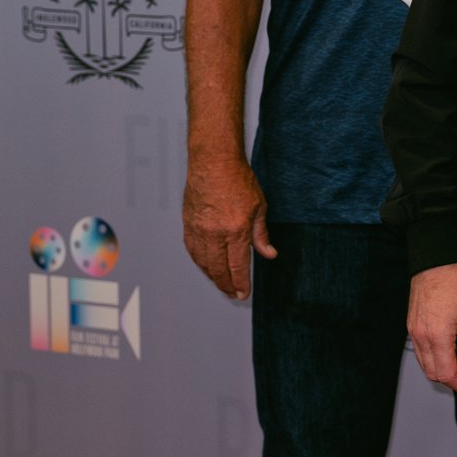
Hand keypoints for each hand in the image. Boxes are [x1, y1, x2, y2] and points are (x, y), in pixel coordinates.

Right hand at [182, 147, 275, 299]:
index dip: (240, 283)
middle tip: (232, 294)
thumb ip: (261, 234)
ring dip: (212, 276)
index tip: (243, 293)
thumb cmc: (238, 180)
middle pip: (218, 269)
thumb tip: (268, 254)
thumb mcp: (259, 207)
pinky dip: (200, 263)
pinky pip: (193, 251)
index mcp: (235, 230)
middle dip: (226, 285)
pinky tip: (206, 267)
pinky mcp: (188, 225)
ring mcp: (199, 230)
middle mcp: (215, 234)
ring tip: (221, 284)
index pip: (237, 266)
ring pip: (203, 263)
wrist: (213, 163)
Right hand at [407, 264, 456, 394]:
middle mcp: (422, 337)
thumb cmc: (456, 282)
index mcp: (438, 335)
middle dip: (453, 378)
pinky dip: (436, 356)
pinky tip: (452, 346)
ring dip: (444, 367)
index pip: (446, 373)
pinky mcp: (412, 326)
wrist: (436, 261)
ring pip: (426, 363)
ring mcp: (414, 331)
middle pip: (433, 373)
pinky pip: (421, 351)